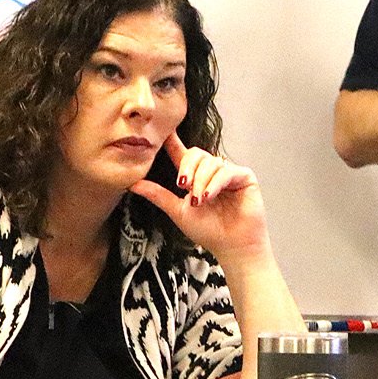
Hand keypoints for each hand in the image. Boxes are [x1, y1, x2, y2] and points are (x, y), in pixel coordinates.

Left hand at [129, 132, 270, 258]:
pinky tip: (209, 196)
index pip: (182, 155)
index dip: (172, 141)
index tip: (163, 131)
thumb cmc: (209, 231)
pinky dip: (215, 183)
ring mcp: (229, 173)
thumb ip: (158, 195)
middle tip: (183, 187)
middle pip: (196, 154)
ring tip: (199, 200)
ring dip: (201, 181)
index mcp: (195, 178)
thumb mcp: (178, 211)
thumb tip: (132, 184)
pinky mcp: (244, 176)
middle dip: (187, 168)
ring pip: (210, 162)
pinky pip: (226, 171)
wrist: (232, 247)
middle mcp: (212, 172)